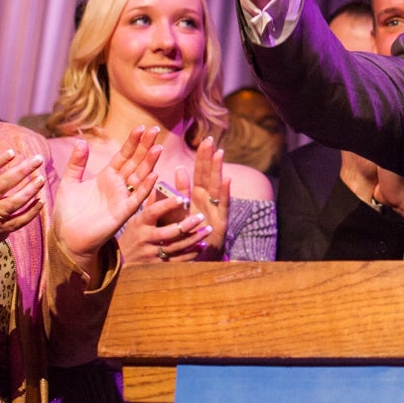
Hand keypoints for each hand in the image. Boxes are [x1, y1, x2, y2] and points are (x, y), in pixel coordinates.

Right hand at [0, 122, 44, 260]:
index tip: (13, 152)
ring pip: (10, 205)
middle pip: (0, 186)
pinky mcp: (2, 229)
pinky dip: (30, 213)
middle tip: (38, 160)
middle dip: (20, 173)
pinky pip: (17, 222)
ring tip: (41, 179)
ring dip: (27, 192)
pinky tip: (41, 202)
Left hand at [52, 126, 164, 269]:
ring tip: (158, 147)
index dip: (132, 142)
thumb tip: (82, 141)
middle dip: (145, 147)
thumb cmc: (67, 212)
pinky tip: (154, 175)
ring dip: (149, 163)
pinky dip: (146, 187)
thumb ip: (76, 163)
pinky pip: (137, 198)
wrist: (66, 238)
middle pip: (135, 162)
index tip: (141, 127)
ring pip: (140, 177)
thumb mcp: (69, 183)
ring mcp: (122, 198)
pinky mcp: (123, 213)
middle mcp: (118, 185)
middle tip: (155, 130)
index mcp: (107, 176)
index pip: (123, 155)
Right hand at [118, 182, 208, 264]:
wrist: (121, 262)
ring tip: (208, 229)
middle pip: (169, 232)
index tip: (182, 198)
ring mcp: (151, 253)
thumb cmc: (133, 235)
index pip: (153, 212)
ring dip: (194, 238)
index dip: (167, 205)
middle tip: (201, 216)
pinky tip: (201, 246)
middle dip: (187, 225)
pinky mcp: (158, 265)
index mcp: (140, 223)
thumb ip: (150, 204)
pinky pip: (177, 260)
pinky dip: (191, 253)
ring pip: (176, 246)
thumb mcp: (137, 219)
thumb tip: (159, 183)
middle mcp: (145, 239)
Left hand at [185, 136, 230, 260]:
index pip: (200, 173)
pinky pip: (222, 205)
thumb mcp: (179, 213)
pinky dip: (225, 192)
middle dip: (209, 158)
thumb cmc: (187, 237)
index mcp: (197, 198)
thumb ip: (177, 193)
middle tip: (210, 140)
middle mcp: (208, 202)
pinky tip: (226, 179)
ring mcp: (216, 211)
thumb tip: (176, 170)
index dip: (201, 158)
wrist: (197, 262)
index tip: (203, 140)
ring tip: (218, 153)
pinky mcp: (221, 222)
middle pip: (209, 176)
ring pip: (216, 187)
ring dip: (218, 170)